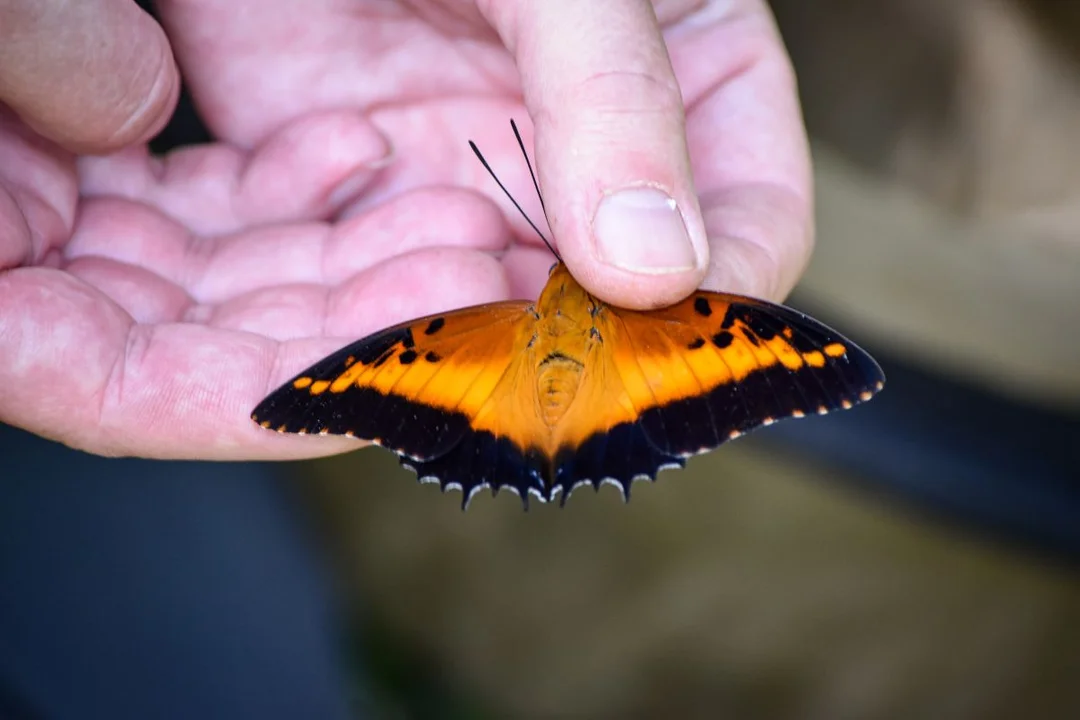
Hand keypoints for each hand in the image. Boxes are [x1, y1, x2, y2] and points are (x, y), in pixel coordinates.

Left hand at [0, 0, 811, 459]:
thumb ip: (615, 96)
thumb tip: (659, 271)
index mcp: (693, 80)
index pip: (753, 222)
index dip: (726, 295)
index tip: (668, 338)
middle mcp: (595, 152)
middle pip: (628, 293)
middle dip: (594, 349)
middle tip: (551, 393)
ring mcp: (487, 179)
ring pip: (511, 310)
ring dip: (485, 351)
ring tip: (455, 374)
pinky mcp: (378, 193)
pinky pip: (396, 286)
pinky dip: (387, 322)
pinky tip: (371, 337)